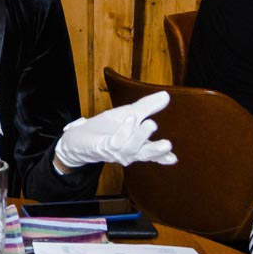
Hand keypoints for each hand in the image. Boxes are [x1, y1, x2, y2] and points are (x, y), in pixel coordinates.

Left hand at [53, 90, 177, 168]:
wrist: (78, 137)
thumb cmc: (105, 128)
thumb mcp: (128, 113)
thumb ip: (147, 107)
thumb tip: (166, 95)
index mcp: (136, 145)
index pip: (152, 153)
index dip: (163, 156)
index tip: (174, 158)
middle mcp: (127, 152)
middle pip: (144, 154)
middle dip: (156, 150)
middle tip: (168, 145)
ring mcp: (114, 151)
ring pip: (130, 148)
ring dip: (140, 136)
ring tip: (150, 123)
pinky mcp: (101, 147)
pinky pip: (114, 142)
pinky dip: (123, 132)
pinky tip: (130, 120)